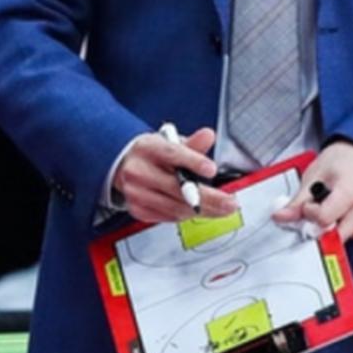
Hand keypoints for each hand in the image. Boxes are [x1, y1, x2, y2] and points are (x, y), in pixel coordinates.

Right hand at [111, 127, 238, 223]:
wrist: (122, 166)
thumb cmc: (151, 154)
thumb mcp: (169, 142)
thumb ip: (192, 143)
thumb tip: (208, 136)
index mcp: (147, 148)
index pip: (171, 154)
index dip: (192, 162)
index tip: (211, 169)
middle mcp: (138, 170)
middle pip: (177, 188)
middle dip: (209, 198)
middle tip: (229, 202)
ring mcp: (136, 193)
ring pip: (175, 207)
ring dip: (203, 211)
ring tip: (223, 209)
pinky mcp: (138, 209)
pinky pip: (169, 217)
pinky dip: (187, 215)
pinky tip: (201, 211)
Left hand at [273, 140, 352, 240]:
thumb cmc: (339, 161)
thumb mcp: (314, 175)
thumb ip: (298, 200)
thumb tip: (282, 217)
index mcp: (349, 191)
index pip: (324, 218)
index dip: (309, 212)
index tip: (307, 203)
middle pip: (334, 235)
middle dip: (319, 227)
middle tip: (314, 210)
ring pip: (342, 238)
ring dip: (329, 229)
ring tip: (327, 206)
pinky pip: (350, 235)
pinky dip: (339, 228)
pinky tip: (336, 212)